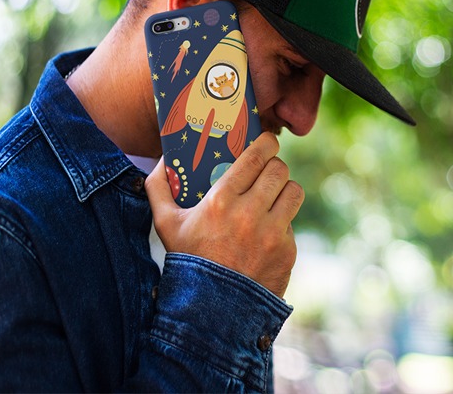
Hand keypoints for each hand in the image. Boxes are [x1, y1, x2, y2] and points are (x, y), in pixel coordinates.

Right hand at [145, 133, 302, 297]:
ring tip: (274, 195)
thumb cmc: (188, 261)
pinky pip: (292, 224)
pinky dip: (282, 223)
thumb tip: (162, 160)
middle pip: (279, 170)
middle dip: (275, 166)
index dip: (266, 143)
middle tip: (268, 169)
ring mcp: (272, 233)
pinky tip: (267, 231)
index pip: (256, 157)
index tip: (267, 141)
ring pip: (294, 192)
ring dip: (284, 190)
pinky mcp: (287, 251)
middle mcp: (250, 213)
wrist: (211, 311)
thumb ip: (158, 188)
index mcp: (221, 200)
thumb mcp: (165, 225)